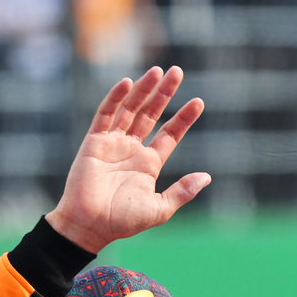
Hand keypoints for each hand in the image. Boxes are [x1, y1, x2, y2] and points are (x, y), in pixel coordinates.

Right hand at [46, 66, 210, 252]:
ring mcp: (113, 143)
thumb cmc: (123, 221)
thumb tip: (207, 177)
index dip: (183, 118)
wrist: (90, 225)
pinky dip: (116, 98)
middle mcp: (132, 149)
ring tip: (158, 71)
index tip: (198, 102)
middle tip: (177, 72)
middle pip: (151, 114)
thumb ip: (183, 192)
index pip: (169, 135)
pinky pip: (106, 114)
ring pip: (131, 109)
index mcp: (148, 164)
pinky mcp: (94, 141)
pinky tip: (128, 83)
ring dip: (144, 90)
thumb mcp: (160, 209)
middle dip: (164, 94)